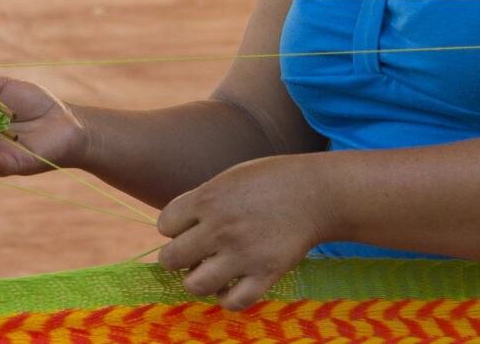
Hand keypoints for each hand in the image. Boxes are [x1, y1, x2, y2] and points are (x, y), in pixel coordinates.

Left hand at [154, 156, 333, 309]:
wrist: (315, 193)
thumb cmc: (269, 181)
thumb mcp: (227, 179)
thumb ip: (200, 201)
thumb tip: (176, 228)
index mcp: (207, 199)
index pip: (164, 225)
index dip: (174, 228)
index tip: (190, 226)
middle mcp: (219, 228)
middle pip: (170, 259)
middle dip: (177, 257)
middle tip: (195, 253)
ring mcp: (242, 253)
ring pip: (195, 285)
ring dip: (197, 280)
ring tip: (210, 272)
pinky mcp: (265, 273)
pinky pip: (234, 301)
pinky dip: (227, 298)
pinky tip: (230, 286)